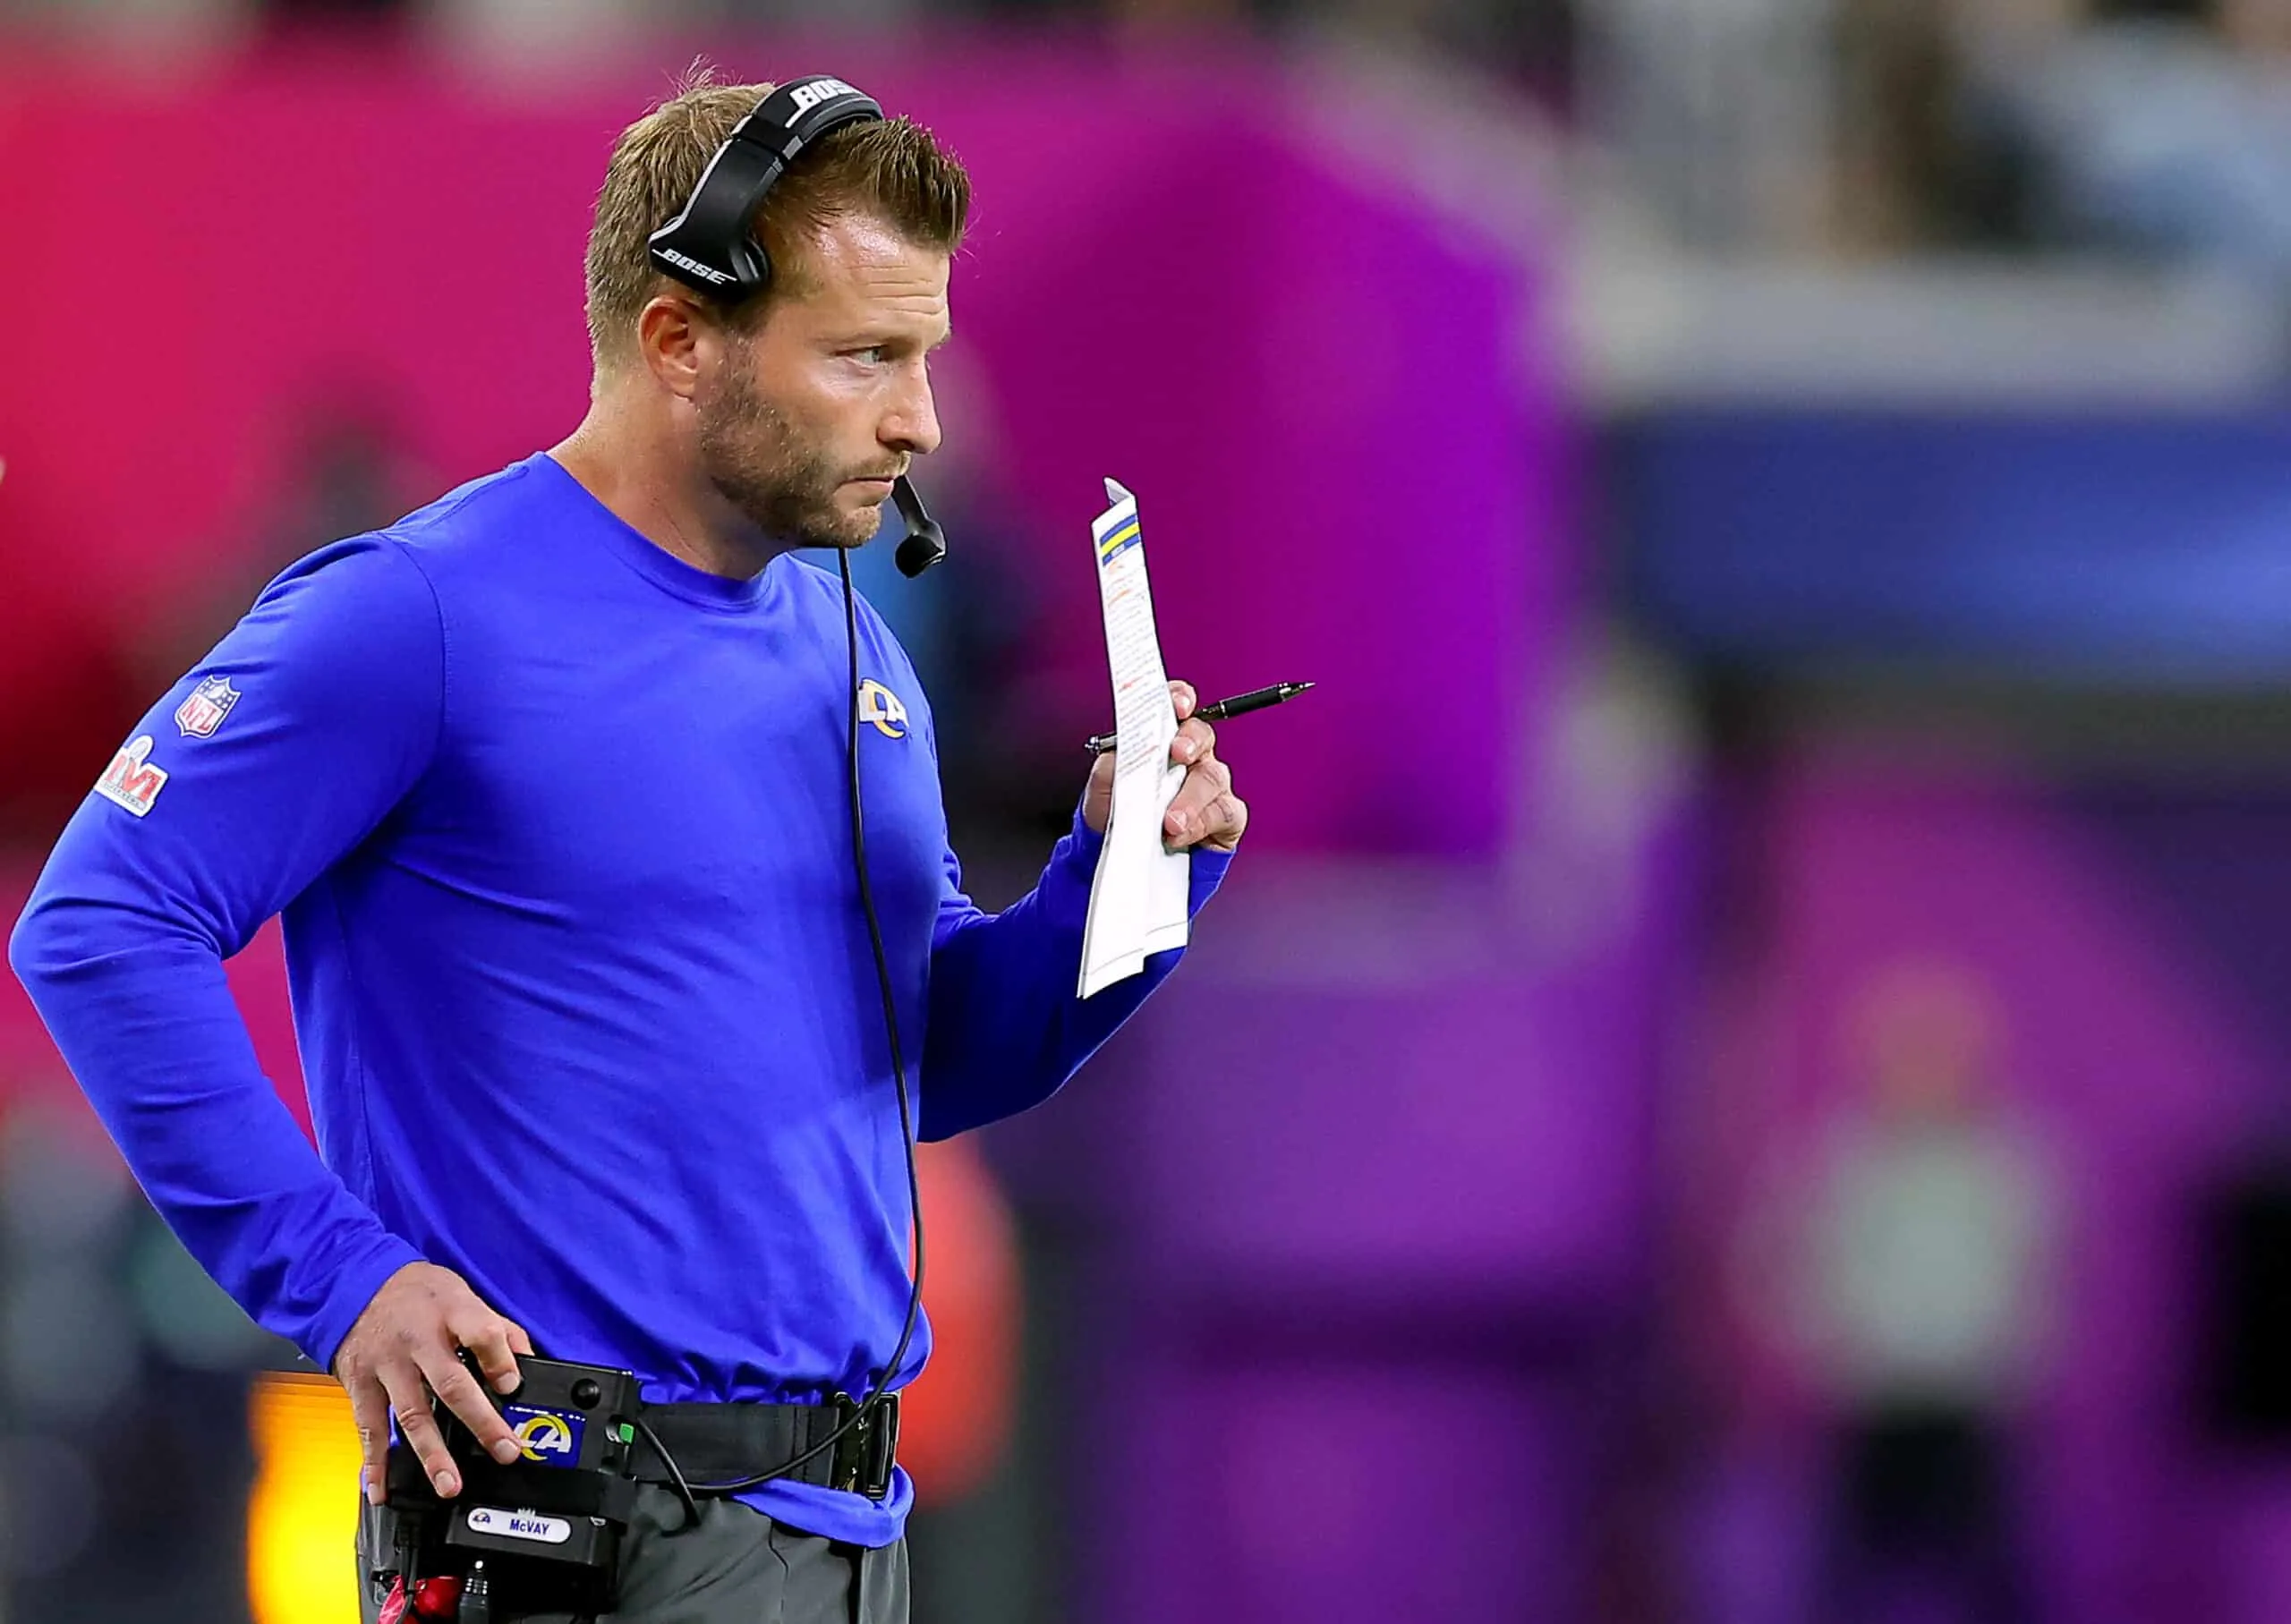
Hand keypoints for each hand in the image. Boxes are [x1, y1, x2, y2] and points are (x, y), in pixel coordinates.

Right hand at [334, 1261, 534, 1504]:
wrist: (356, 1282)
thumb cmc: (418, 1293)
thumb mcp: (462, 1294)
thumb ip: (496, 1329)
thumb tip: (525, 1364)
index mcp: (450, 1312)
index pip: (482, 1334)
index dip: (502, 1362)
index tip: (514, 1388)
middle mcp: (417, 1340)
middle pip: (452, 1384)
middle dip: (481, 1422)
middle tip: (504, 1451)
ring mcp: (387, 1365)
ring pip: (412, 1414)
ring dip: (432, 1453)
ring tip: (450, 1483)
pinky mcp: (361, 1384)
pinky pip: (369, 1428)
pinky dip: (374, 1462)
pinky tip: (381, 1488)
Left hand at [1083, 680, 1247, 852]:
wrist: (1122, 854)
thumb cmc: (1118, 812)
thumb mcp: (1104, 786)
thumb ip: (1111, 764)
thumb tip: (1120, 753)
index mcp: (1165, 740)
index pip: (1178, 708)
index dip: (1181, 699)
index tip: (1178, 704)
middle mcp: (1193, 759)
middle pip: (1202, 737)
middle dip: (1191, 742)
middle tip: (1178, 754)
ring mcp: (1211, 788)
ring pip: (1212, 778)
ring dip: (1190, 799)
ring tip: (1170, 821)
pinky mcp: (1224, 819)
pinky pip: (1224, 813)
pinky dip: (1201, 824)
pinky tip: (1181, 835)